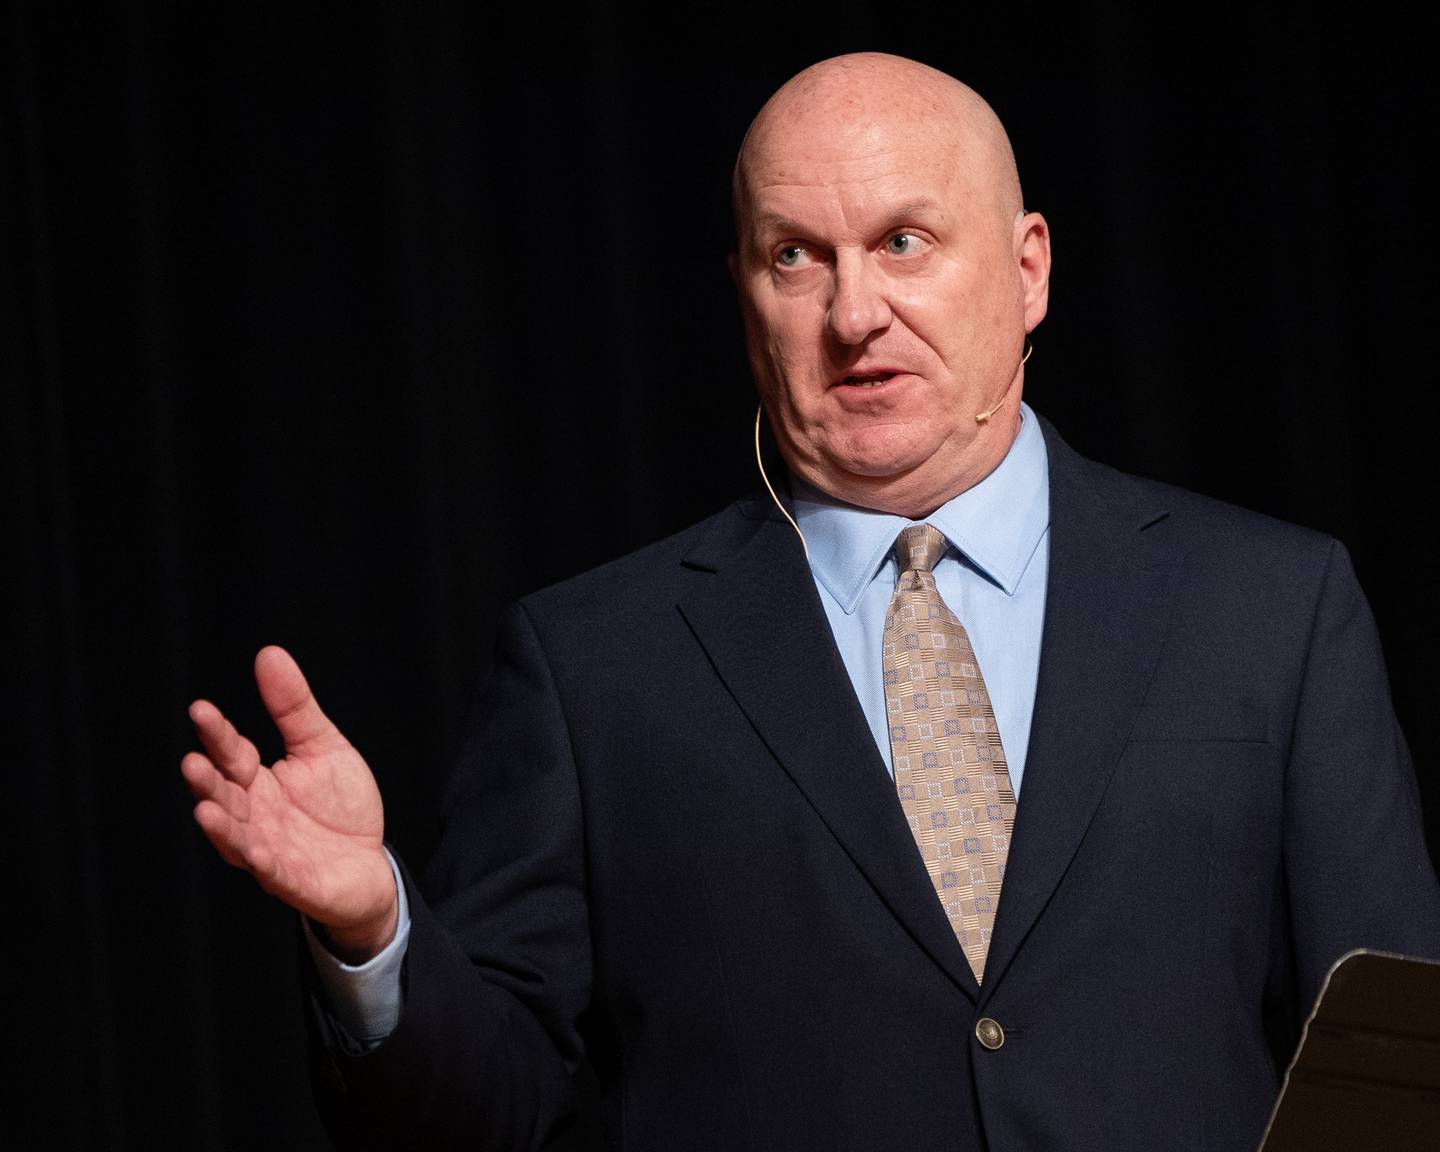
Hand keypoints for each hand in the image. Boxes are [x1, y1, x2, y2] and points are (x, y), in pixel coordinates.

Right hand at [181, 646, 397, 963]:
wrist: (369, 863)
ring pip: (237, 837)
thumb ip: (294, 708)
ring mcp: (269, 850)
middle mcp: (254, 815)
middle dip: (207, 781)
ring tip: (205, 808)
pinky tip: (255, 848)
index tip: (200, 710)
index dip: (217, 734)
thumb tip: (269, 654)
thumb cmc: (338, 806)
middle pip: (225, 795)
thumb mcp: (322, 747)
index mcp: (258, 781)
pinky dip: (262, 861)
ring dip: (221, 826)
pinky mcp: (292, 880)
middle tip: (192, 762)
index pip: (232, 754)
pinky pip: (273, 872)